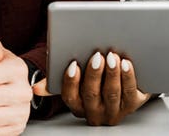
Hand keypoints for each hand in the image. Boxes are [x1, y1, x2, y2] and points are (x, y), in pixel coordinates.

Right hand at [34, 51, 149, 125]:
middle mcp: (95, 112)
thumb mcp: (77, 81)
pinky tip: (126, 63)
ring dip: (111, 74)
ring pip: (111, 93)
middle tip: (97, 55)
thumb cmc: (97, 79)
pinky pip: (130, 93)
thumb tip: (36, 88)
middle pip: (92, 94)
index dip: (71, 81)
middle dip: (94, 74)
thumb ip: (57, 81)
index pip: (70, 97)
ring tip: (112, 56)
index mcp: (78, 105)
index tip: (74, 64)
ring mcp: (114, 110)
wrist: (127, 83)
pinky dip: (128, 77)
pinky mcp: (133, 104)